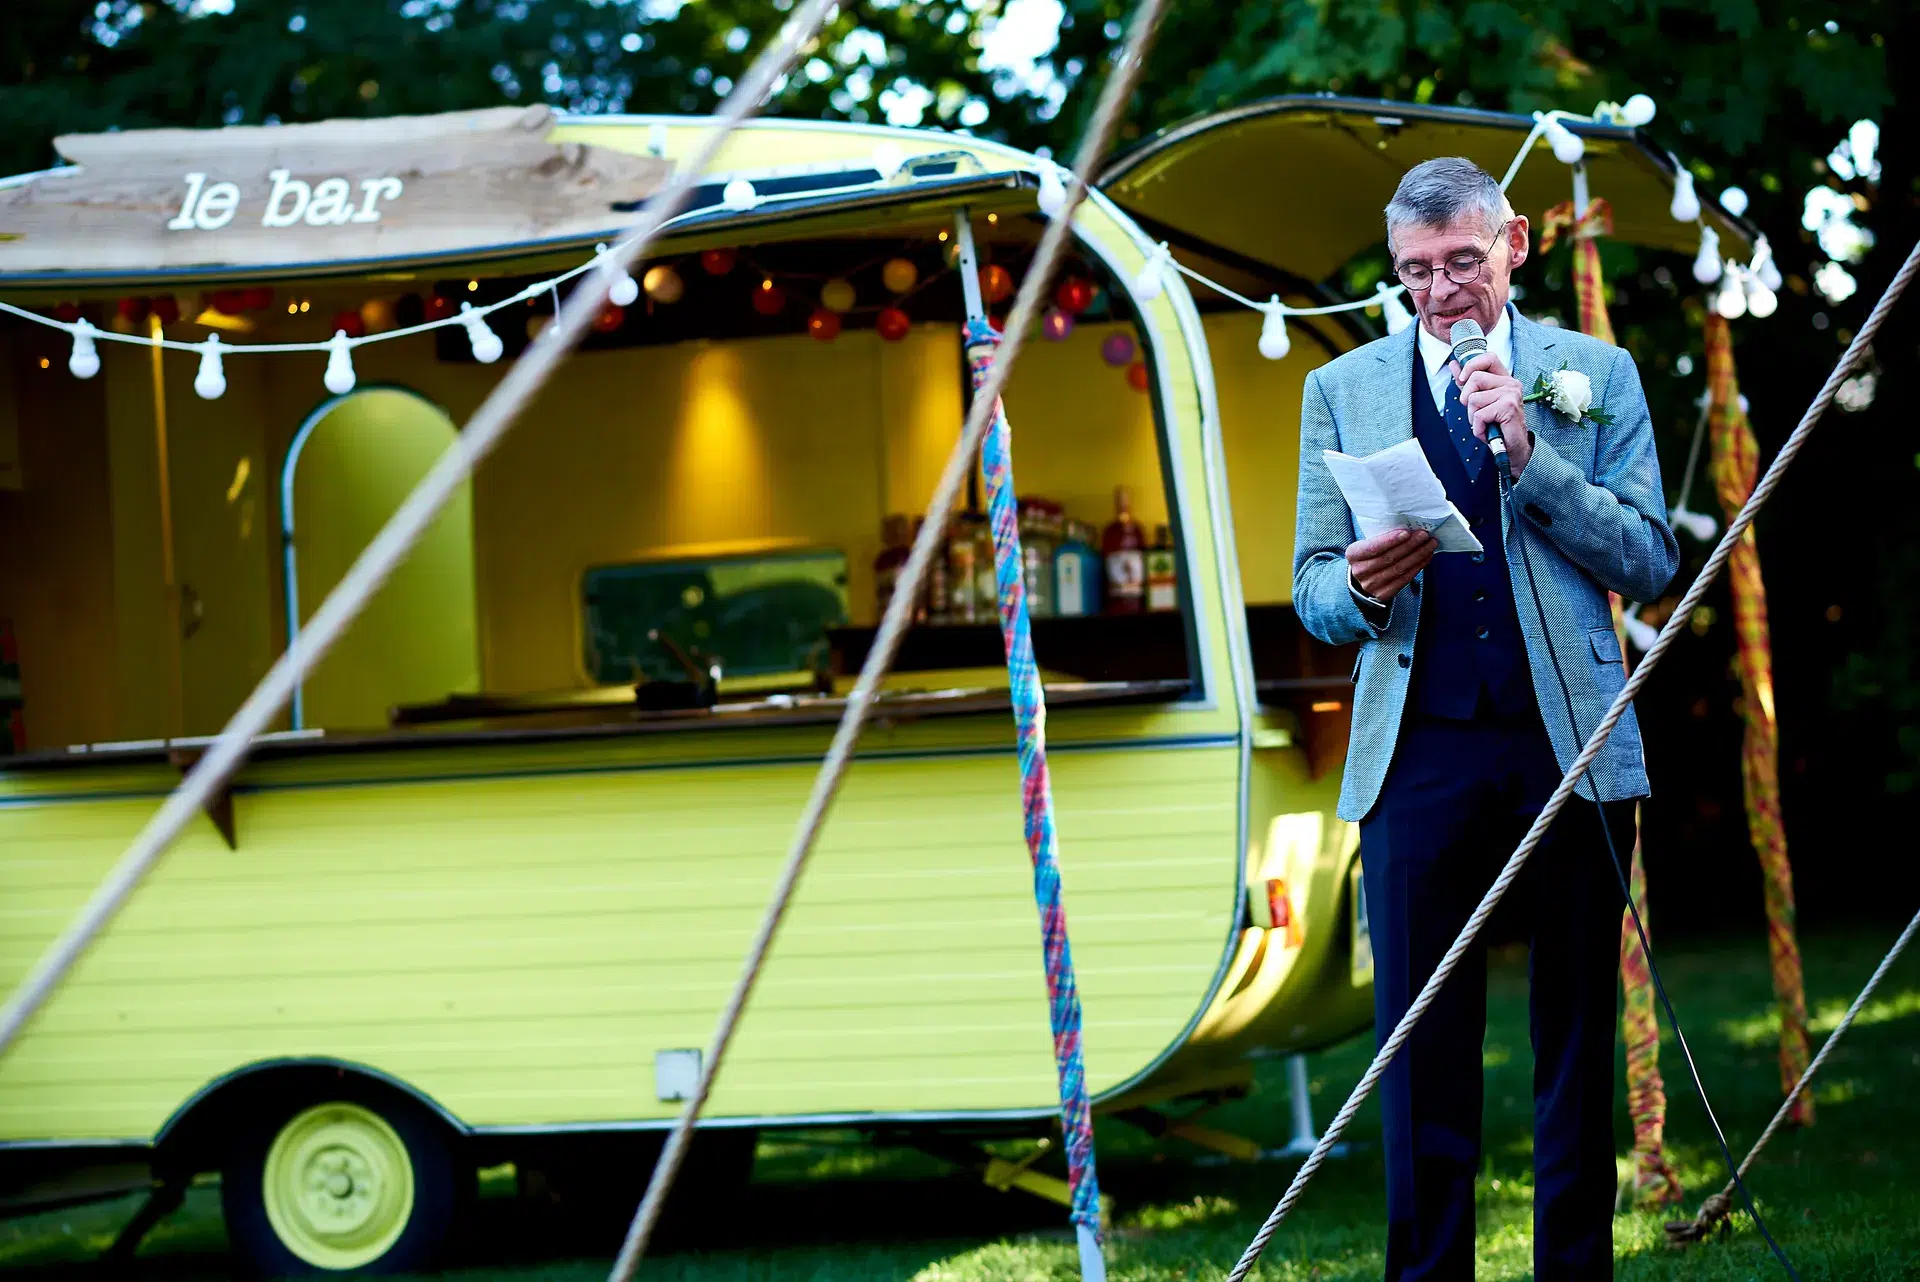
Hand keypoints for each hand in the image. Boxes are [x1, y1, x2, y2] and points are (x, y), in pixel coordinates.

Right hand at [1346, 528, 1435, 602]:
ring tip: (1429, 545)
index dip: (1390, 540)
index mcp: (1353, 555)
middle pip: (1389, 558)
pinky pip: (1404, 579)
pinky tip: (1426, 557)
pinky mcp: (1383, 593)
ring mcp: (1371, 585)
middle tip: (1423, 535)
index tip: (1406, 532)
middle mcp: (1360, 571)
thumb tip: (1408, 529)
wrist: (1364, 577)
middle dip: (1409, 545)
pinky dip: (1418, 567)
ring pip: (1399, 568)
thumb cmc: (1370, 555)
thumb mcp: (1368, 543)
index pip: (1372, 547)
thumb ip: (1381, 537)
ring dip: (1418, 555)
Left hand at [1455, 353, 1531, 474]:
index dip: (1471, 365)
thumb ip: (1467, 383)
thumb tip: (1454, 365)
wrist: (1512, 448)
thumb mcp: (1479, 402)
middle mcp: (1510, 383)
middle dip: (1467, 400)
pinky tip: (1488, 431)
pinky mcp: (1509, 407)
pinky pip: (1479, 414)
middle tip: (1478, 413)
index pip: (1488, 358)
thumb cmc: (1496, 425)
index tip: (1463, 379)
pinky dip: (1478, 428)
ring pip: (1474, 399)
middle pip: (1474, 378)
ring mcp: (1511, 394)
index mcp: (1504, 379)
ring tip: (1485, 423)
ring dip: (1473, 417)